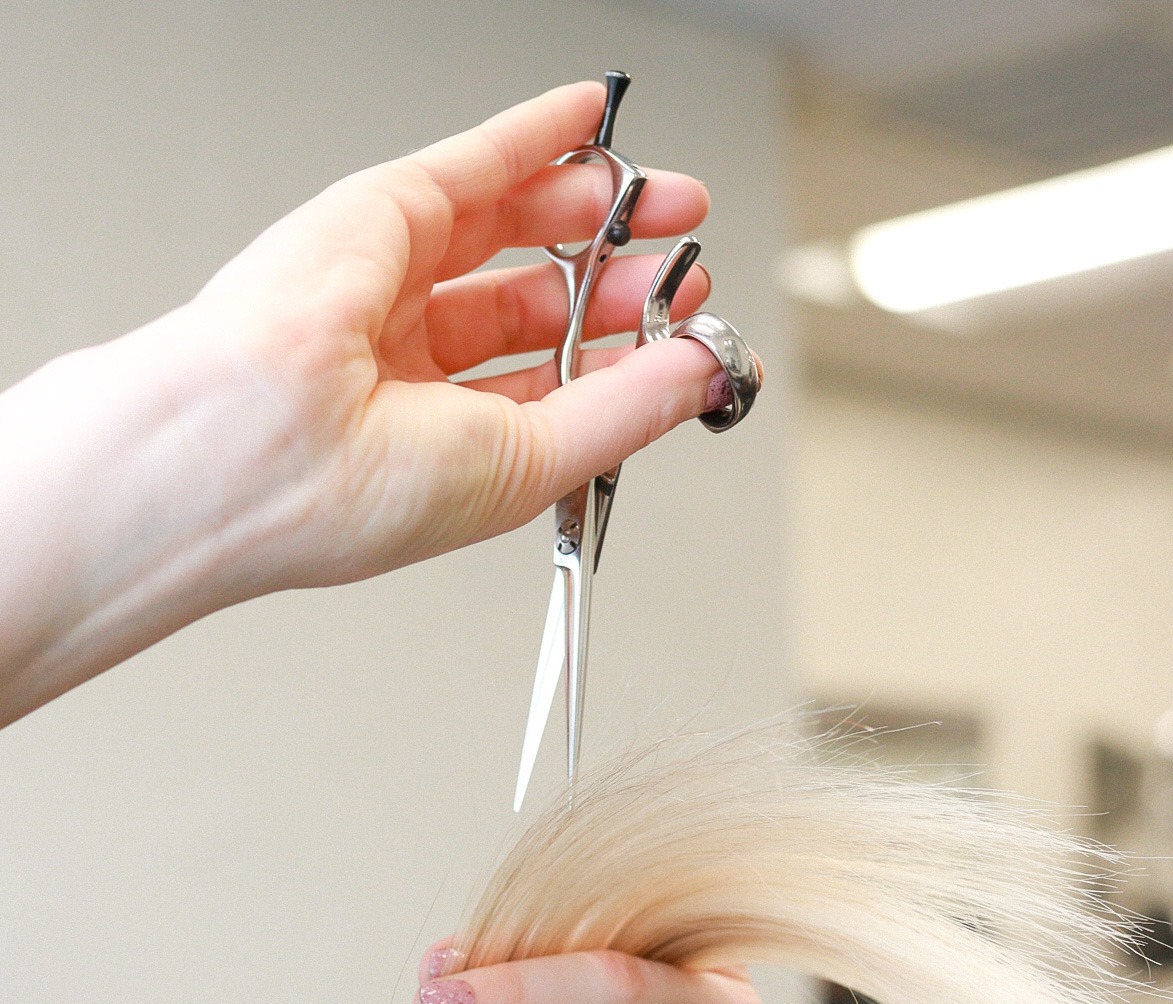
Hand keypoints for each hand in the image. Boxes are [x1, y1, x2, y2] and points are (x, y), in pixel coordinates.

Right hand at [0, 82, 720, 722]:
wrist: (245, 448)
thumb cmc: (341, 492)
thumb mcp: (526, 464)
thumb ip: (621, 411)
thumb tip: (700, 372)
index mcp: (446, 442)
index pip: (555, 389)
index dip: (628, 361)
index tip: (691, 343)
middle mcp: (418, 365)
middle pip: (540, 307)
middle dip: (621, 283)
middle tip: (686, 267)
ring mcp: (396, 284)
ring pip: (515, 230)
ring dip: (595, 208)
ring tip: (664, 199)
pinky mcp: (382, 213)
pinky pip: (476, 159)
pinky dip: (538, 134)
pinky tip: (590, 117)